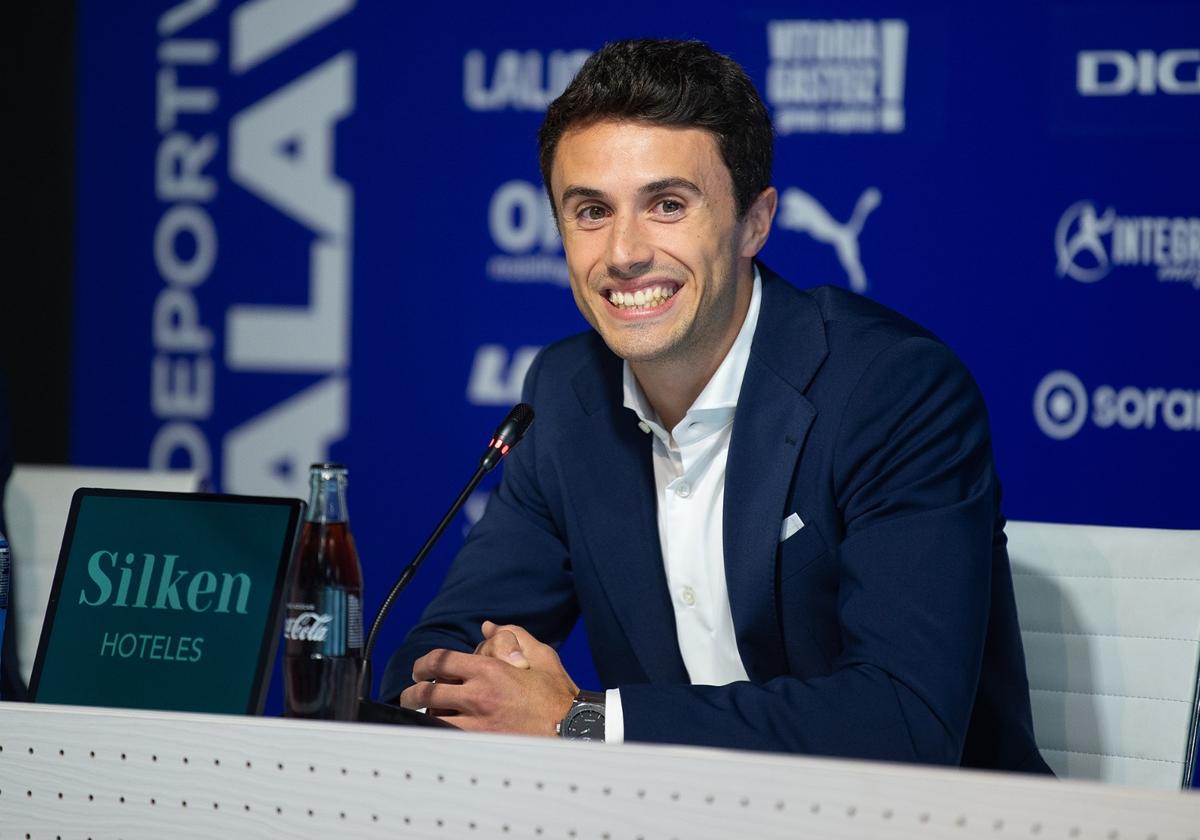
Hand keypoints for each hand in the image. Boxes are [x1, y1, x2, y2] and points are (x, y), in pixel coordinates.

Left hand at [399, 623, 577, 735]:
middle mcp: (477, 695)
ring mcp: (477, 723)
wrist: (573, 730)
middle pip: (427, 692)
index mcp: (489, 669)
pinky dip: (440, 733)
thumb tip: (489, 627)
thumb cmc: (558, 694)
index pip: (440, 661)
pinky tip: (439, 732)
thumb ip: (513, 636)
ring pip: (433, 718)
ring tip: (422, 716)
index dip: (423, 665)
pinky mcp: (481, 744)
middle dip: (412, 693)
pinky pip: (448, 738)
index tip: (420, 670)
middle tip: (410, 696)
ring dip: (425, 715)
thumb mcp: (542, 656)